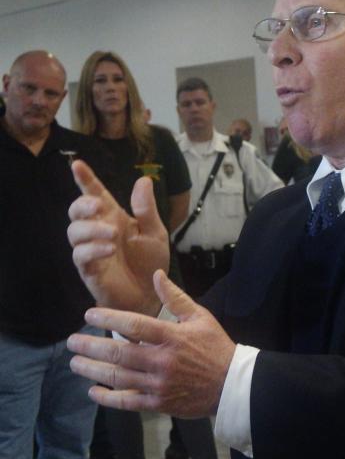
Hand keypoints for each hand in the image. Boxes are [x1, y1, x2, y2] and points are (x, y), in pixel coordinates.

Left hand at [66, 270, 236, 417]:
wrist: (232, 384)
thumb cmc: (215, 347)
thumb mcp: (200, 317)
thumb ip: (175, 298)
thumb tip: (157, 275)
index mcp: (173, 337)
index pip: (134, 325)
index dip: (108, 318)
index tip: (89, 315)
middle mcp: (163, 361)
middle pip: (119, 352)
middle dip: (91, 346)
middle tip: (72, 341)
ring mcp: (159, 385)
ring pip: (118, 377)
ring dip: (92, 369)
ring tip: (75, 362)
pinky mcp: (159, 404)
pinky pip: (127, 402)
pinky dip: (107, 398)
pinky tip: (93, 391)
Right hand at [67, 160, 168, 313]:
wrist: (151, 294)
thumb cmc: (149, 262)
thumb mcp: (155, 232)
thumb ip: (146, 209)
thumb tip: (144, 179)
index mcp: (114, 217)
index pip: (96, 194)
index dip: (86, 179)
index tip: (78, 164)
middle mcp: (98, 230)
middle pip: (76, 211)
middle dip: (82, 204)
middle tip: (97, 205)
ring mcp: (91, 250)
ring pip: (75, 232)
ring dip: (91, 228)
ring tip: (113, 233)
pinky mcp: (89, 269)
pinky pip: (81, 255)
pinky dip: (93, 249)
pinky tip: (109, 249)